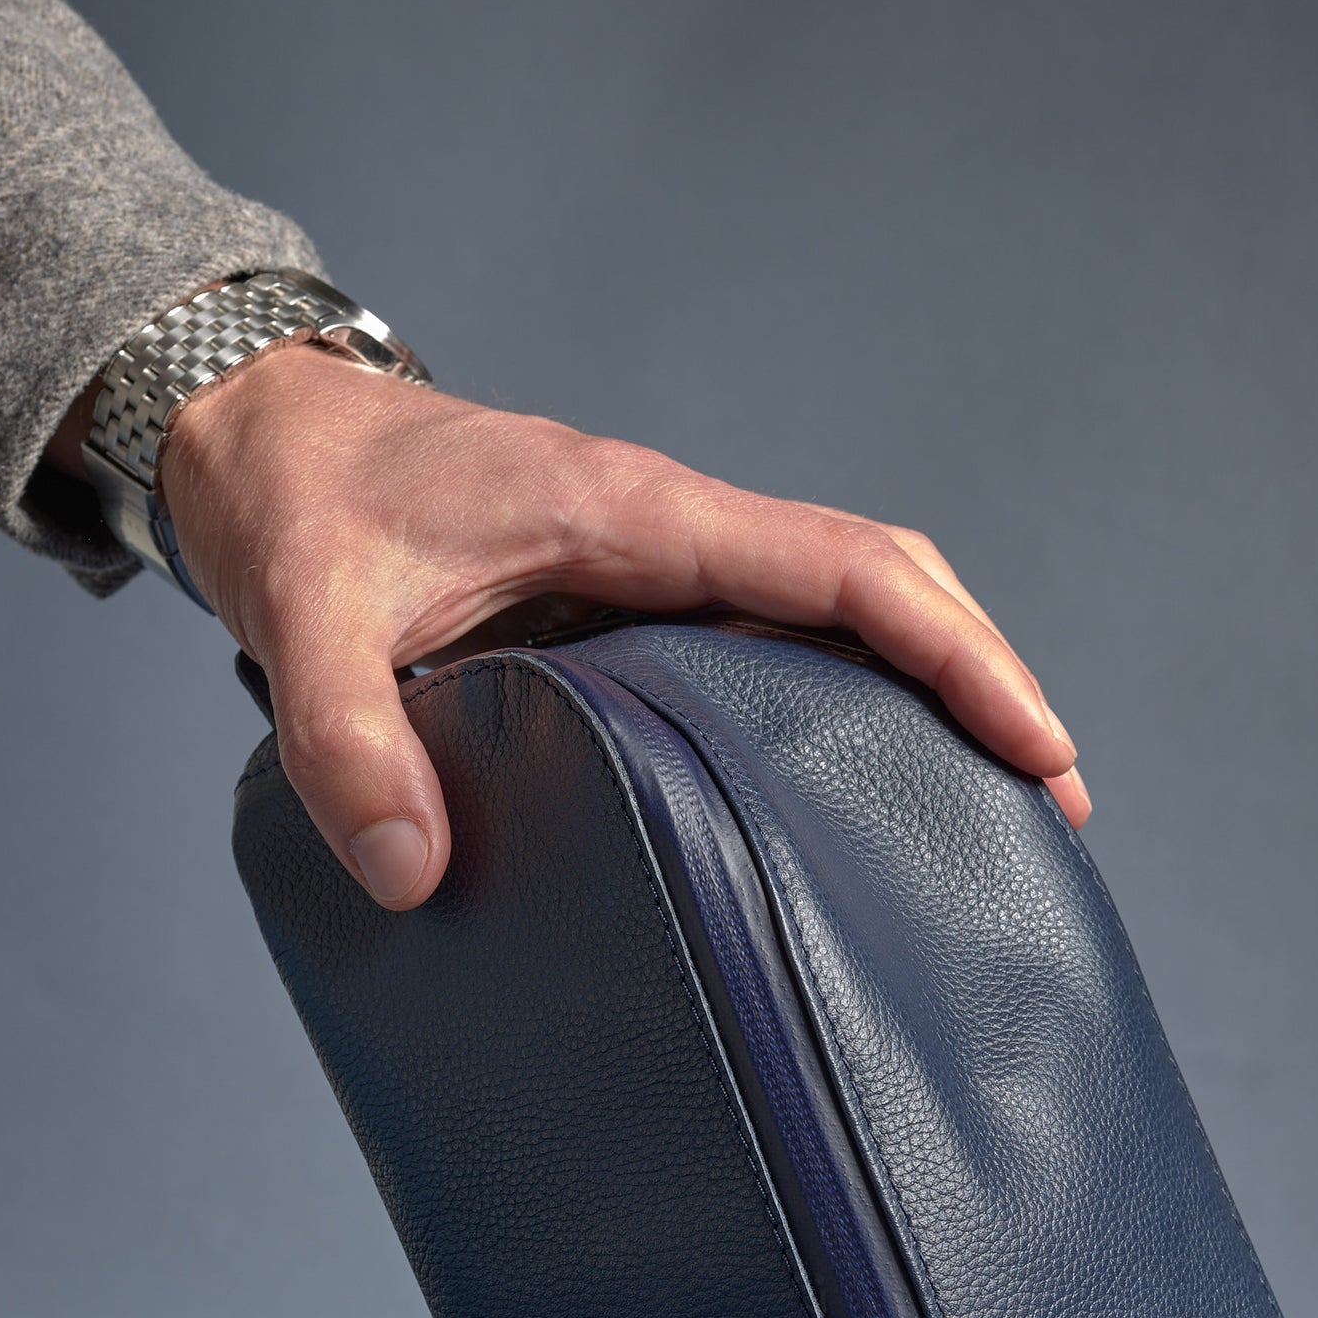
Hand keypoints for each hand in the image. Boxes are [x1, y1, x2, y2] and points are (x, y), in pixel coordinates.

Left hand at [158, 344, 1087, 909]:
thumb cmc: (304, 505)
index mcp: (637, 514)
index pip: (848, 570)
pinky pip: (779, 635)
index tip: (1037, 746)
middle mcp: (675, 531)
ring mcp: (665, 563)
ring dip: (932, 686)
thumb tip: (416, 877)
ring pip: (845, 607)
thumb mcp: (307, 619)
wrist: (267, 440)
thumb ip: (348, 745)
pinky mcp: (639, 598)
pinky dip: (849, 693)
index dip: (958, 655)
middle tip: (1050, 806)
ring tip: (990, 806)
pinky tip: (858, 777)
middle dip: (984, 680)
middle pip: (886, 584)